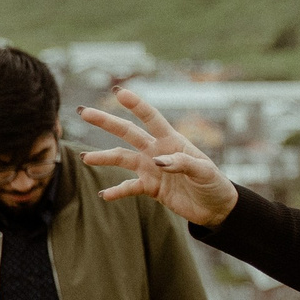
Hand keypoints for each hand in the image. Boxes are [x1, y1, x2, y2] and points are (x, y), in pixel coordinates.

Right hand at [80, 87, 238, 227]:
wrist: (215, 207)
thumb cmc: (214, 184)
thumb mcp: (204, 172)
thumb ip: (183, 164)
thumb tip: (157, 162)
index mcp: (172, 141)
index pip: (151, 118)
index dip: (136, 105)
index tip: (119, 92)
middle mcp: (157, 151)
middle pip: (128, 133)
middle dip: (107, 121)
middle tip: (84, 111)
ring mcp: (151, 169)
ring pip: (122, 159)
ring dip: (104, 157)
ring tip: (85, 158)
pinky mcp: (150, 188)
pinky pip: (129, 188)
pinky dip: (117, 191)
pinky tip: (104, 195)